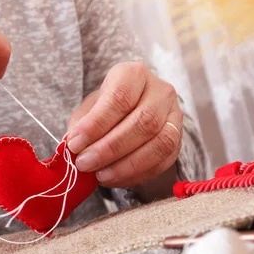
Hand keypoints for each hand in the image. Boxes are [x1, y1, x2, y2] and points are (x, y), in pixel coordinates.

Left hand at [67, 62, 181, 187]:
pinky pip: (163, 161)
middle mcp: (160, 91)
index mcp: (133, 74)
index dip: (96, 124)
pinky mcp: (179, 139)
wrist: (130, 113)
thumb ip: (80, 126)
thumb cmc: (105, 109)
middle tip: (85, 164)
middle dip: (110, 149)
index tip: (75, 144)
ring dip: (126, 165)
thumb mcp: (87, 110)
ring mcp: (174, 115)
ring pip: (159, 143)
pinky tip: (115, 179)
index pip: (120, 98)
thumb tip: (74, 148)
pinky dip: (137, 174)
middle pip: (143, 122)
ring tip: (100, 176)